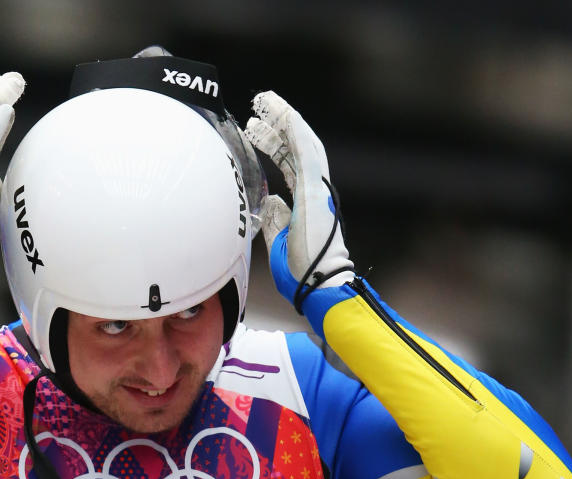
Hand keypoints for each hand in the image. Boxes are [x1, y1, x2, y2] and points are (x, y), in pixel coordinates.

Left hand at [244, 91, 352, 310]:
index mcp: (304, 201)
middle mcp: (313, 190)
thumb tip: (268, 199)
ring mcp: (316, 189)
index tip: (254, 128)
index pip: (288, 163)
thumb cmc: (301, 271)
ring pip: (302, 143)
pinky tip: (284, 115)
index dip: (273, 143)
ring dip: (284, 120)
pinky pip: (307, 154)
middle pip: (294, 147)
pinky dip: (296, 132)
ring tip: (265, 101)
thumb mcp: (278, 239)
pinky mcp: (316, 191)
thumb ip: (274, 218)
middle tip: (256, 107)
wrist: (317, 285)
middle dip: (276, 125)